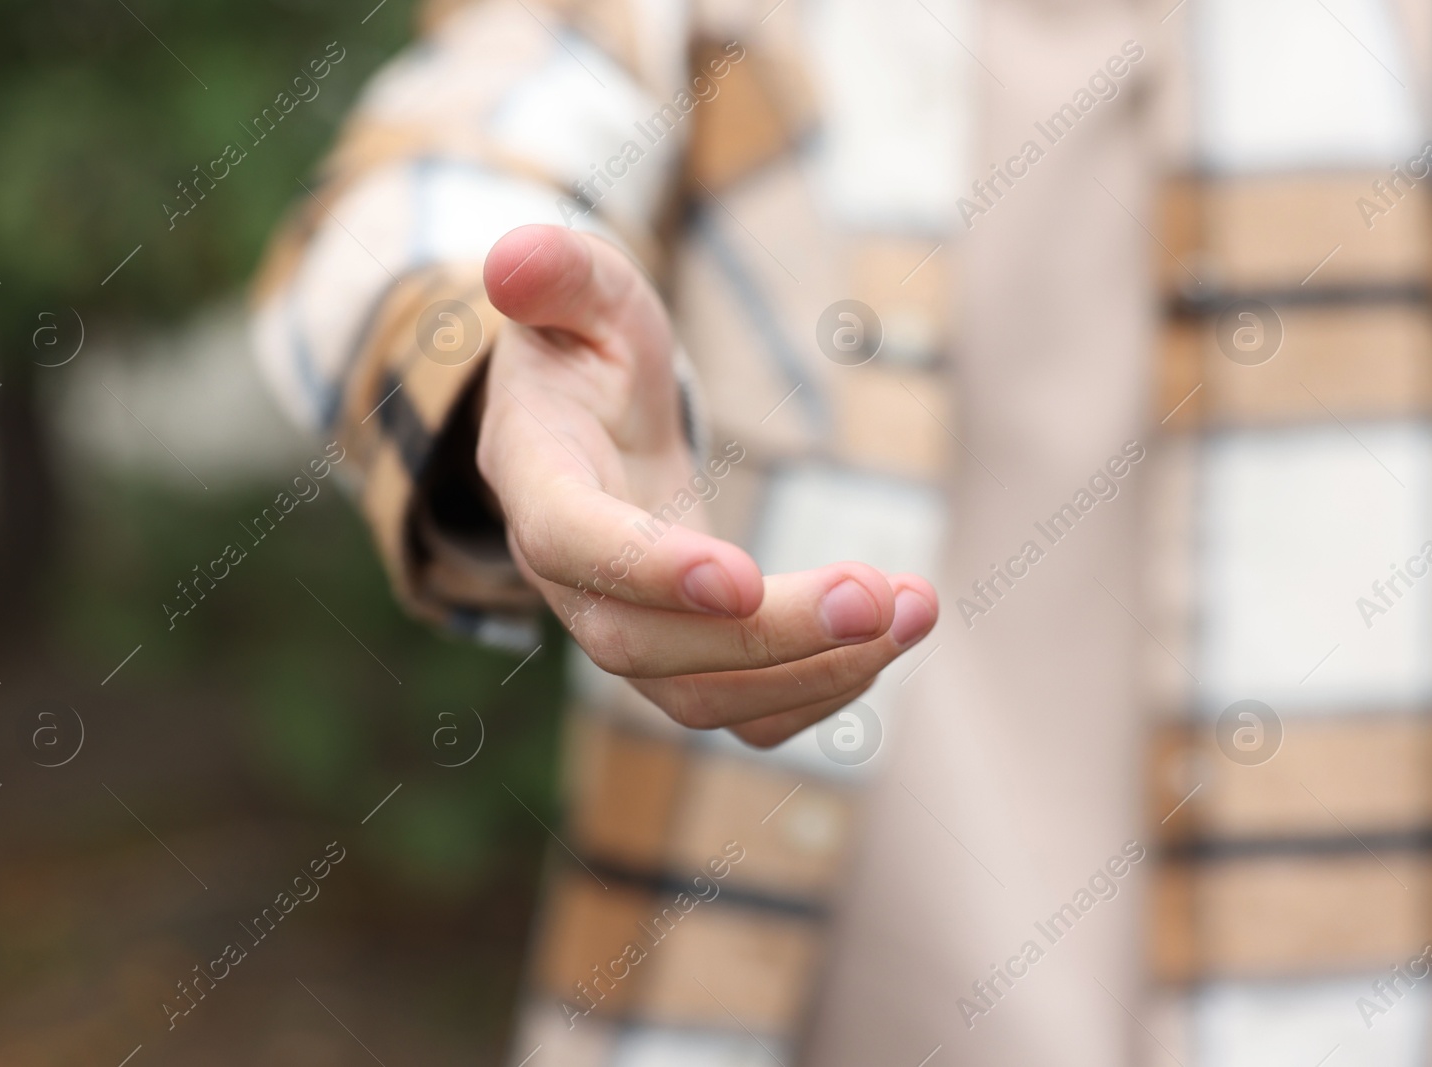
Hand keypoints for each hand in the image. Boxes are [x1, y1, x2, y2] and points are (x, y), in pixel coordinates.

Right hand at [478, 224, 937, 746]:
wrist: (586, 422)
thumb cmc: (585, 344)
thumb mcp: (577, 292)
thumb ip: (555, 274)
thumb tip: (515, 257)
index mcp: (533, 478)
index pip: (572, 542)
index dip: (646, 569)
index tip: (740, 575)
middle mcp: (565, 575)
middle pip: (645, 647)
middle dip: (768, 634)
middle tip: (881, 596)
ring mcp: (618, 626)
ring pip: (697, 696)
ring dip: (814, 670)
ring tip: (916, 610)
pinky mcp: (675, 654)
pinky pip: (737, 710)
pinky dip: (816, 691)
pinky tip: (889, 639)